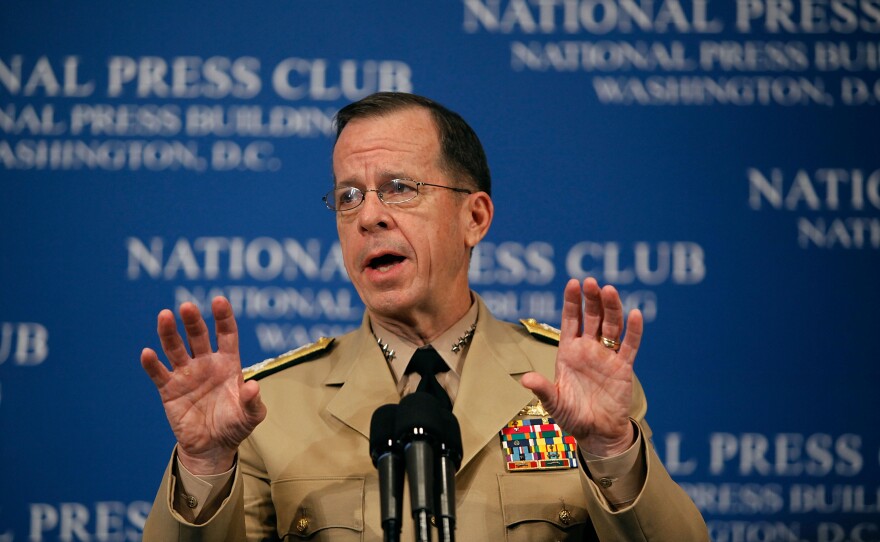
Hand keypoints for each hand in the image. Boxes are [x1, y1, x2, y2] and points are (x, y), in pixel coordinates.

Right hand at [140, 296, 265, 473]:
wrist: (212, 448)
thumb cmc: (234, 425)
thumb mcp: (250, 416)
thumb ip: (252, 401)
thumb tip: (253, 386)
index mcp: (227, 363)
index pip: (226, 334)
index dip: (223, 317)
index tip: (219, 301)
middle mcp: (205, 363)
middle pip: (198, 336)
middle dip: (193, 321)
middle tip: (187, 307)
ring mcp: (186, 374)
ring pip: (175, 348)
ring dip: (169, 333)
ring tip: (165, 316)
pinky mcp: (169, 390)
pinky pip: (159, 373)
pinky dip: (152, 363)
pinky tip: (147, 352)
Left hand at [521, 278, 641, 456]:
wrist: (596, 434)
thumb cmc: (572, 416)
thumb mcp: (554, 403)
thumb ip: (542, 389)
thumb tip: (525, 379)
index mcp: (569, 352)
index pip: (571, 320)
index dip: (572, 302)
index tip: (573, 282)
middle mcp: (588, 349)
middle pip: (592, 317)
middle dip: (592, 299)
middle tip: (591, 282)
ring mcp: (607, 356)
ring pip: (611, 326)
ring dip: (611, 308)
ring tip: (610, 290)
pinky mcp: (623, 368)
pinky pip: (630, 346)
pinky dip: (634, 331)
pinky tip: (636, 315)